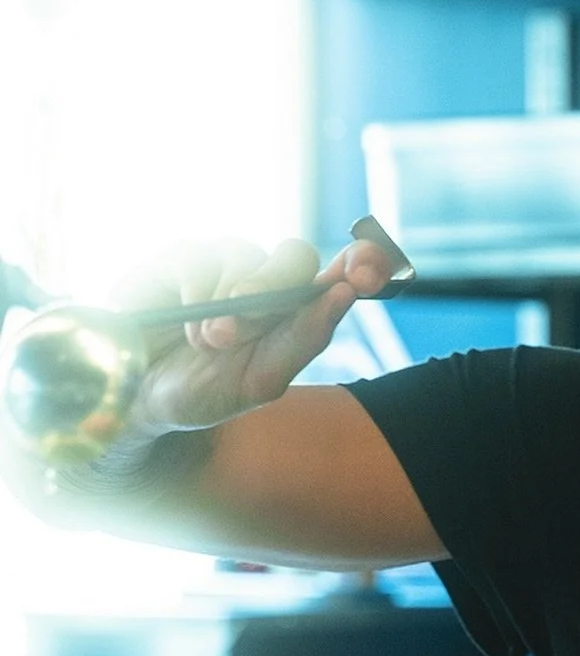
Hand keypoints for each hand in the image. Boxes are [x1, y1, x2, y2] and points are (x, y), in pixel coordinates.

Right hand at [111, 232, 400, 442]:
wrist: (138, 400)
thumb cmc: (208, 392)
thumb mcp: (260, 380)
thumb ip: (304, 340)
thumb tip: (342, 294)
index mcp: (299, 308)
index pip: (346, 270)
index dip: (363, 261)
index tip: (364, 271)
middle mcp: (267, 277)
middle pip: (294, 255)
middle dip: (269, 288)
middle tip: (235, 326)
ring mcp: (225, 263)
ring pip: (242, 256)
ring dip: (224, 303)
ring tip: (205, 342)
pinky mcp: (181, 257)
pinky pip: (194, 257)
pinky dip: (192, 295)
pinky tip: (180, 323)